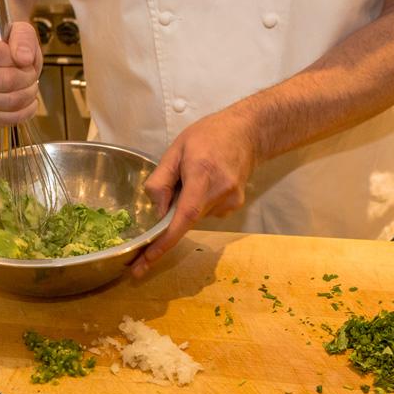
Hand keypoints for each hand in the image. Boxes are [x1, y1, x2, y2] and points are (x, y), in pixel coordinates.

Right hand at [0, 22, 41, 126]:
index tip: (23, 58)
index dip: (16, 59)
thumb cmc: (5, 42)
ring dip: (25, 96)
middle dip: (26, 79)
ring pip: (4, 102)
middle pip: (2, 81)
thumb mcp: (18, 29)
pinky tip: (26, 104)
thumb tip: (24, 58)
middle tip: (31, 74)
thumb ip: (23, 38)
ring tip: (29, 87)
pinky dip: (19, 114)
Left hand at [130, 108, 259, 276]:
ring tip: (194, 176)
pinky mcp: (234, 207)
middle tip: (169, 192)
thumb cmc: (207, 136)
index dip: (164, 242)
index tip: (146, 260)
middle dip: (170, 217)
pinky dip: (198, 203)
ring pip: (194, 217)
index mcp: (202, 174)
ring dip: (185, 205)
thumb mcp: (175, 149)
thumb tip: (156, 212)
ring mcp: (230, 203)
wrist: (247, 133)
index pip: (184, 216)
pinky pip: (205, 213)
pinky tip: (205, 182)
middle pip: (185, 219)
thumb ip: (161, 181)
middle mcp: (219, 193)